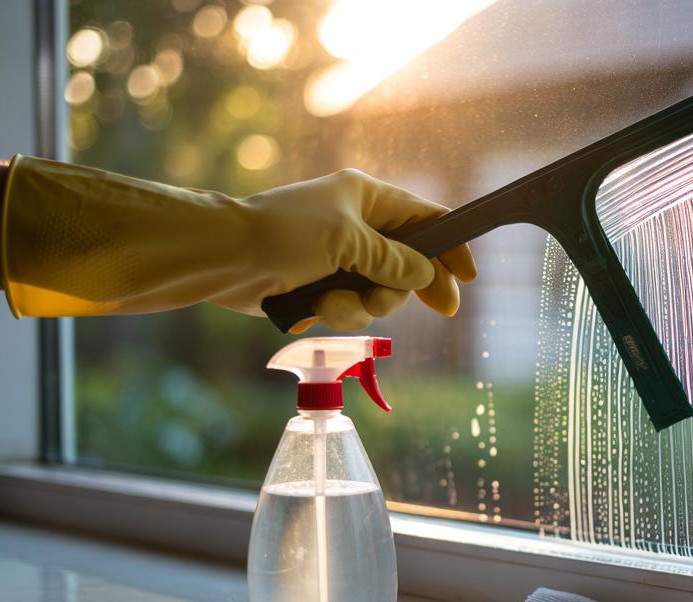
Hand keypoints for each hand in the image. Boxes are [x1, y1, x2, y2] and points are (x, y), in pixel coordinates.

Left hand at [229, 168, 476, 333]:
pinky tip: (316, 309)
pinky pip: (350, 308)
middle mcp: (358, 226)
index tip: (469, 277)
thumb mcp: (348, 241)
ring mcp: (339, 259)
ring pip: (380, 293)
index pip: (426, 219)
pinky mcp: (320, 288)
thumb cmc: (284, 233)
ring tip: (334, 304)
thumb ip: (393, 260)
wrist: (223, 257)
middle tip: (441, 309)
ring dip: (365, 305)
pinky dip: (338, 312)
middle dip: (409, 287)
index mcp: (368, 198)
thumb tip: (426, 275)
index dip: (452, 246)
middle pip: (409, 264)